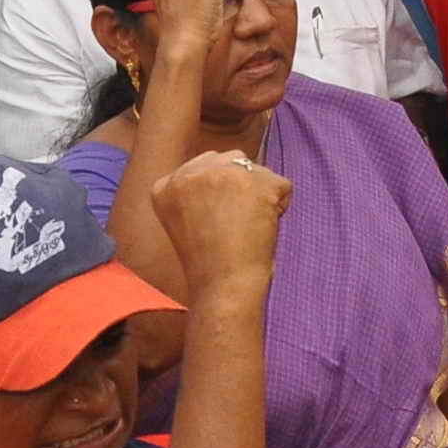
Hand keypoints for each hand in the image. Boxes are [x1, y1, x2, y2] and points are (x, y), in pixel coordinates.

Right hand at [147, 148, 292, 300]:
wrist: (223, 287)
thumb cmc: (207, 263)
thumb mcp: (183, 220)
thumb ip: (197, 189)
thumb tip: (235, 161)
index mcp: (165, 185)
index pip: (206, 164)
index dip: (219, 192)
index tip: (216, 220)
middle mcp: (190, 172)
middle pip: (232, 160)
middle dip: (241, 187)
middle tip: (233, 225)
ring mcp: (222, 173)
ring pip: (257, 171)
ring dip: (260, 195)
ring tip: (245, 228)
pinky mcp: (254, 181)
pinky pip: (282, 185)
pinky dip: (280, 206)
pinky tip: (263, 228)